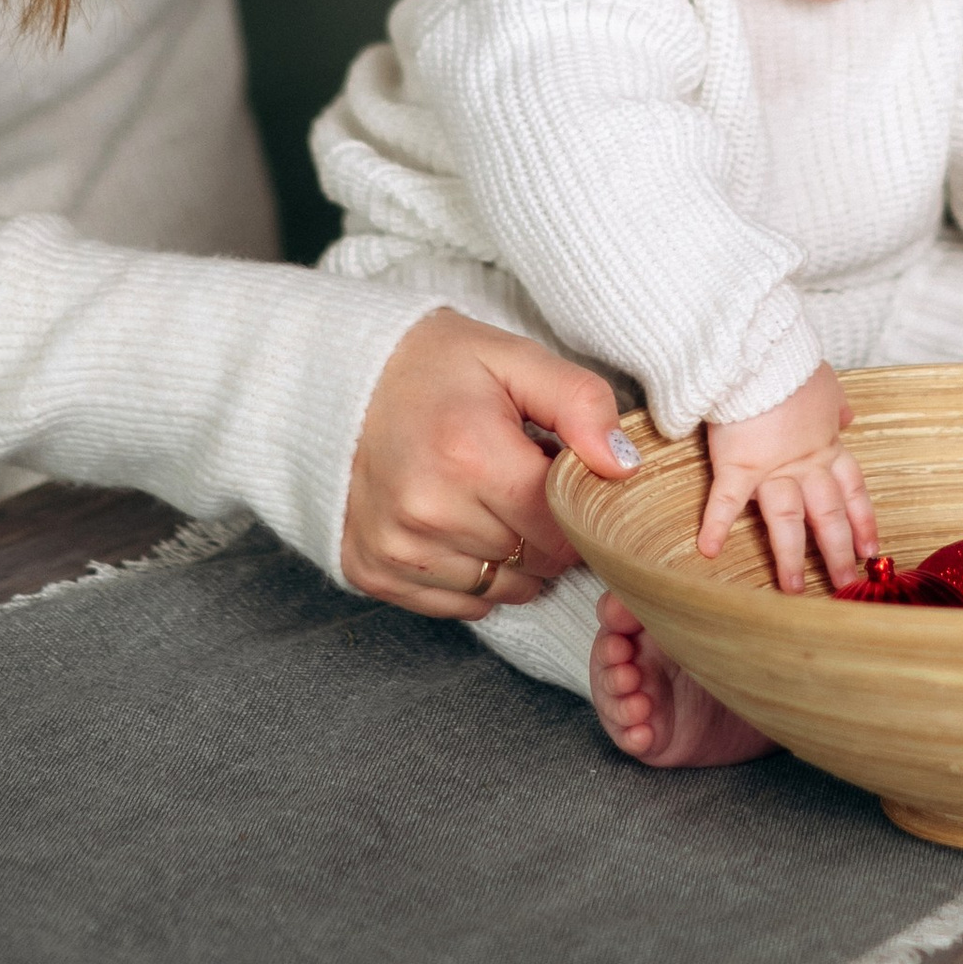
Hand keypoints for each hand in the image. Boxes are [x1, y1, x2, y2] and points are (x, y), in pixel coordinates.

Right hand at [341, 309, 639, 616]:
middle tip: (517, 478)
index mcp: (470, 455)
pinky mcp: (370, 570)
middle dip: (542, 528)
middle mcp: (427, 512)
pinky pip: (456, 604)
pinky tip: (456, 525)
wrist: (339, 376)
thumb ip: (580, 403)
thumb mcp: (515, 359)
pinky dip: (470, 575)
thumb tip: (624, 467)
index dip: (572, 506)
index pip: (561, 529)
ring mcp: (394, 548)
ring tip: (485, 499)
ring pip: (499, 588)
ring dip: (510, 556)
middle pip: (534, 563)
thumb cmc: (436, 365)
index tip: (556, 474)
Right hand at [698, 362, 880, 589]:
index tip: (871, 550)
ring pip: (786, 521)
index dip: (863, 522)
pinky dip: (714, 525)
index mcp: (826, 445)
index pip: (852, 491)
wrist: (760, 352)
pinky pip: (726, 501)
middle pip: (827, 515)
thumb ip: (835, 407)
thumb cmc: (790, 363)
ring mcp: (771, 468)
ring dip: (791, 557)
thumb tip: (847, 417)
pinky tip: (707, 550)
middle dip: (837, 552)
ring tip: (793, 590)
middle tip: (844, 584)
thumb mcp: (825, 383)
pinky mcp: (736, 464)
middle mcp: (804, 464)